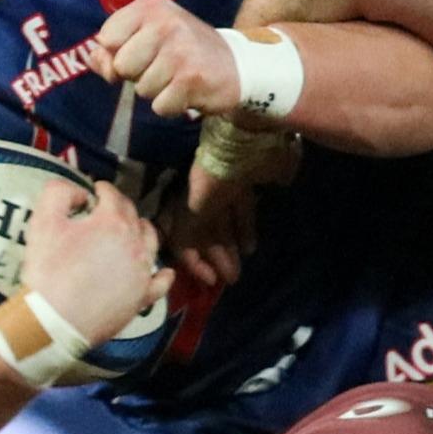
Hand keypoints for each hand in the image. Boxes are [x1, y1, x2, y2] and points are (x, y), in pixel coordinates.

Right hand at [19, 177, 173, 344]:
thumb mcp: (43, 221)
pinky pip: (161, 282)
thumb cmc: (47, 270)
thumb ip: (60, 193)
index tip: (94, 192)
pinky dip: (162, 273)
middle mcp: (136, 243)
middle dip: (120, 208)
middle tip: (106, 210)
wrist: (54, 320)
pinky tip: (161, 271)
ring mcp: (142, 271)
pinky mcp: (143, 297)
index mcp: (113, 221)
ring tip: (133, 230)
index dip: (102, 189)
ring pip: (151, 242)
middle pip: (133, 216)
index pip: (113, 195)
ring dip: (143, 231)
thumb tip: (80, 193)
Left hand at [96, 0, 240, 118]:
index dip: (116, 54)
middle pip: (121, 66)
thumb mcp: (149, 36)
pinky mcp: (191, 79)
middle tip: (163, 67)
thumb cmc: (184, 50)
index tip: (139, 53)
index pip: (107, 38)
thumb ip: (114, 47)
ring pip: (140, 89)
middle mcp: (165, 23)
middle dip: (137, 75)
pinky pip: (159, 106)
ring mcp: (180, 51)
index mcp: (150, 7)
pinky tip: (187, 91)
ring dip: (157, 91)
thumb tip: (92, 59)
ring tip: (178, 78)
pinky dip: (171, 105)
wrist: (237, 65)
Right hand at [165, 164, 259, 288]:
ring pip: (224, 227)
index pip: (183, 242)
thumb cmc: (204, 190)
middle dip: (217, 259)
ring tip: (240, 270)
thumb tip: (196, 270)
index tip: (210, 281)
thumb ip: (184, 245)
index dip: (195, 263)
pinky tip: (250, 249)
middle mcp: (198, 203)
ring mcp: (220, 194)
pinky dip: (245, 230)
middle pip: (206, 236)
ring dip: (230, 249)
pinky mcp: (241, 187)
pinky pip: (242, 213)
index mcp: (181, 209)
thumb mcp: (186, 221)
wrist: (230, 152)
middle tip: (231, 280)